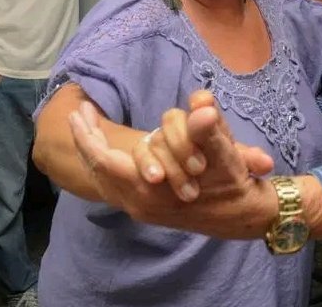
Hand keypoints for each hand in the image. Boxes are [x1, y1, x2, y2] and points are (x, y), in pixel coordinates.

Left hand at [69, 91, 276, 238]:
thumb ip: (210, 129)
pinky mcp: (146, 208)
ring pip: (103, 179)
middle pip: (97, 168)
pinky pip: (114, 185)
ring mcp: (141, 208)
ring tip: (88, 124)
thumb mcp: (225, 154)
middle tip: (79, 112)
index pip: (104, 161)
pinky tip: (106, 148)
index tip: (81, 110)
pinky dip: (105, 165)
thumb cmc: (232, 182)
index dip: (89, 135)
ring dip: (94, 151)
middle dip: (86, 139)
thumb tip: (202, 104)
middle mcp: (139, 203)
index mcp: (150, 192)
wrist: (242, 216)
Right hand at [133, 91, 273, 201]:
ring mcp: (158, 139)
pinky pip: (138, 153)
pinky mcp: (142, 155)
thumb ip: (247, 160)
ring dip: (165, 160)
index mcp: (206, 120)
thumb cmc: (216, 169)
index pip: (201, 102)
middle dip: (184, 143)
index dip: (202, 103)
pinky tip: (153, 180)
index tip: (204, 106)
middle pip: (173, 120)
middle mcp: (180, 125)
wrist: (185, 182)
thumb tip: (266, 164)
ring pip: (155, 138)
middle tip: (199, 168)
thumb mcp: (232, 165)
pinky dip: (145, 165)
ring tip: (170, 182)